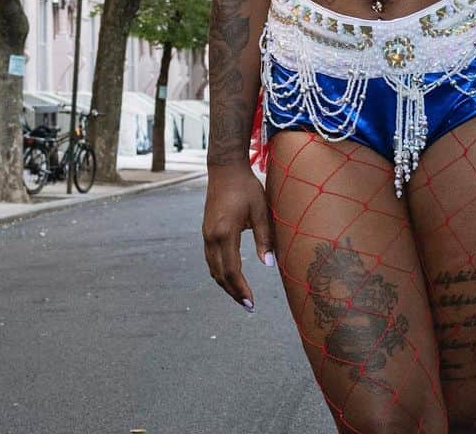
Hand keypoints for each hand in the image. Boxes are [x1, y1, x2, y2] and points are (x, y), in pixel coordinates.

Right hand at [202, 162, 275, 310]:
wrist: (225, 169)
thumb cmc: (246, 187)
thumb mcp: (260, 210)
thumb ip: (264, 238)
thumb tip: (269, 264)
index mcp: (225, 233)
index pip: (232, 271)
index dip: (241, 289)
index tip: (251, 303)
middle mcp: (211, 238)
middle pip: (220, 275)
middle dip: (233, 292)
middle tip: (248, 306)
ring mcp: (206, 235)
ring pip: (213, 269)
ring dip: (225, 284)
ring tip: (240, 296)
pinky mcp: (206, 232)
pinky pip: (211, 259)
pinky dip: (220, 272)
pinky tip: (231, 277)